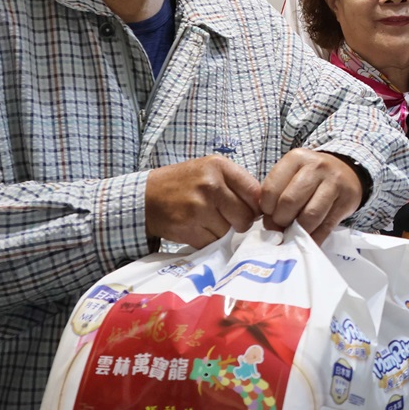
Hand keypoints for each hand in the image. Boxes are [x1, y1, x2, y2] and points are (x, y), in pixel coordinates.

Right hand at [145, 155, 261, 247]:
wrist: (146, 196)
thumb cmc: (184, 183)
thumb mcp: (210, 170)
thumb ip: (236, 183)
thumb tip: (262, 208)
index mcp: (220, 167)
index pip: (255, 192)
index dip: (255, 206)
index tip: (248, 210)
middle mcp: (210, 185)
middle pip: (245, 216)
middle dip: (240, 222)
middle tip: (227, 218)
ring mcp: (198, 207)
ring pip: (229, 231)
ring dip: (221, 232)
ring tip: (206, 220)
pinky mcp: (187, 227)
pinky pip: (211, 242)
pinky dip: (207, 240)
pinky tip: (196, 228)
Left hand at [260, 148, 362, 242]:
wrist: (347, 171)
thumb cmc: (312, 176)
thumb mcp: (292, 174)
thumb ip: (277, 194)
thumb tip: (270, 225)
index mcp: (296, 158)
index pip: (271, 189)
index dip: (266, 208)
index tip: (269, 215)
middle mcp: (316, 167)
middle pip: (289, 202)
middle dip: (281, 220)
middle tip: (281, 226)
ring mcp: (334, 183)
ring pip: (309, 215)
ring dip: (298, 231)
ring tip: (295, 232)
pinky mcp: (346, 200)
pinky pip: (326, 226)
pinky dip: (314, 238)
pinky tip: (308, 240)